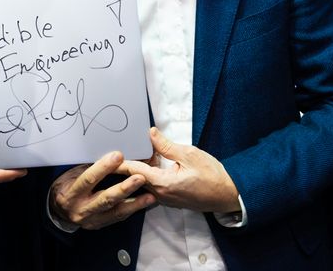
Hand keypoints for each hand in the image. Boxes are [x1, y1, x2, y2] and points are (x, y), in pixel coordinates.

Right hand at [49, 151, 154, 230]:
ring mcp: (91, 220)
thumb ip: (88, 167)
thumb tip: (108, 151)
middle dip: (124, 188)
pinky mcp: (100, 224)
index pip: (88, 179)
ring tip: (150, 195)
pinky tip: (145, 203)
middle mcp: (81, 209)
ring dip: (135, 203)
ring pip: (115, 211)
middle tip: (140, 177)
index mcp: (72, 193)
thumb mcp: (72, 174)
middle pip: (105, 199)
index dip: (103, 168)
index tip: (118, 156)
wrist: (59, 210)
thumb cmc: (66, 186)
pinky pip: (118, 217)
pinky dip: (133, 210)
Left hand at [119, 127, 239, 213]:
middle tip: (114, 151)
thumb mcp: (189, 154)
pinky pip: (153, 186)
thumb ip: (166, 145)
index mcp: (162, 184)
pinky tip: (151, 161)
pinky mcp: (170, 199)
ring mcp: (165, 199)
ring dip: (139, 169)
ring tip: (132, 152)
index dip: (118, 163)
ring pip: (144, 182)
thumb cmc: (212, 176)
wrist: (227, 195)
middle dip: (126, 164)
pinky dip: (149, 174)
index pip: (133, 172)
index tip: (104, 158)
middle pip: (136, 178)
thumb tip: (150, 133)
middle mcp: (160, 194)